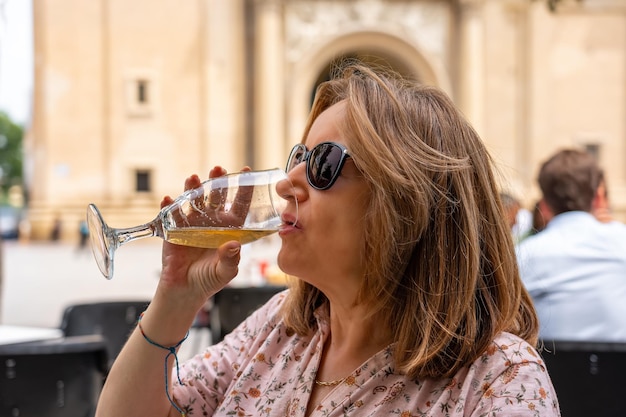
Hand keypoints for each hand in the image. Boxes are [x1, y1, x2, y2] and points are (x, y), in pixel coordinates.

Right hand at [158, 166, 242, 304]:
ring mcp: (191, 223)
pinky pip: (170, 214)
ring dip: (192, 188)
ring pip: (193, 200)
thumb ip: (230, 259)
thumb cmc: (209, 279)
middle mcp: (211, 221)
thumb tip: (232, 244)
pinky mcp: (173, 229)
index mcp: (228, 228)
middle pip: (215, 196)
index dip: (243, 188)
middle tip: (218, 168)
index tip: (246, 171)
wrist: (185, 290)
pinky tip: (167, 199)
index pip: (238, 205)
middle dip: (217, 181)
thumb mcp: (225, 272)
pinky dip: (168, 206)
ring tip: (192, 178)